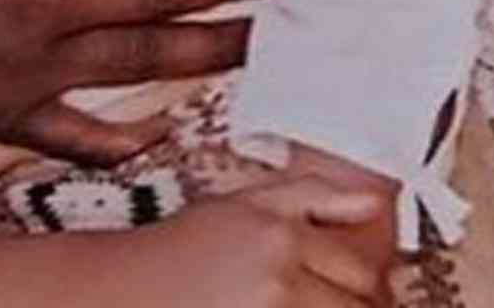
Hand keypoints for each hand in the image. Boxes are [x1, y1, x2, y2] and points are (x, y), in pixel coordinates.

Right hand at [122, 174, 388, 307]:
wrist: (120, 289)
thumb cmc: (177, 251)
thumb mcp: (242, 202)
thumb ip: (311, 196)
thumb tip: (373, 202)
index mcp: (282, 235)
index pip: (361, 272)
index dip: (370, 290)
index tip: (364, 295)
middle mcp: (278, 278)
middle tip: (332, 299)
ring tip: (299, 303)